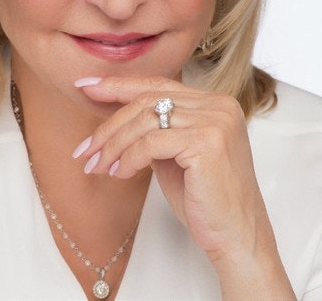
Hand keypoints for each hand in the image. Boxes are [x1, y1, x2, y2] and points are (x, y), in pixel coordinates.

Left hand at [74, 76, 294, 298]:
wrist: (237, 237)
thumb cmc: (204, 199)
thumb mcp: (174, 154)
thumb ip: (155, 130)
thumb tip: (114, 120)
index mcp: (213, 102)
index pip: (157, 85)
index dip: (118, 85)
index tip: (85, 86)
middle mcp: (218, 104)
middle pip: (147, 101)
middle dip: (109, 125)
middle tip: (85, 149)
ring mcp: (215, 120)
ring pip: (145, 120)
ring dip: (113, 145)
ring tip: (97, 166)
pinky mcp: (207, 142)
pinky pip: (151, 143)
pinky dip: (128, 158)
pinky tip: (119, 173)